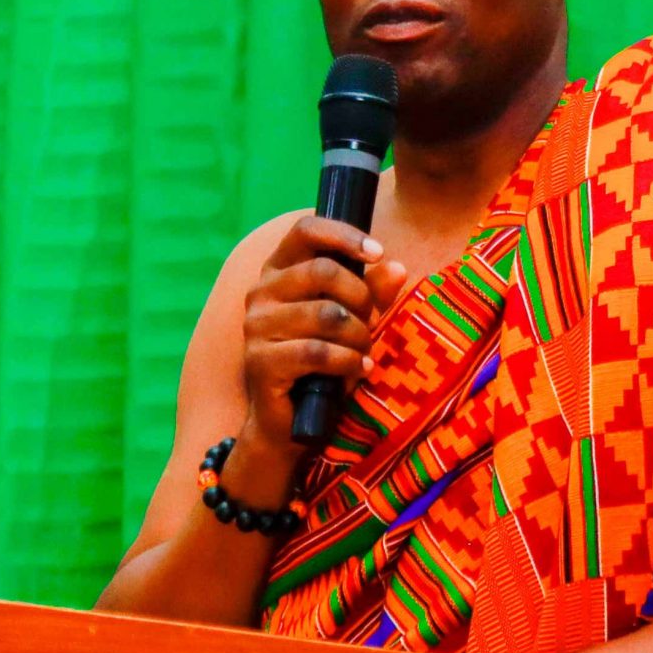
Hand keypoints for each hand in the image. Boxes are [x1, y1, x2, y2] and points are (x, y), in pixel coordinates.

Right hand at [236, 215, 409, 463]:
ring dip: (358, 336)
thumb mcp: (354, 322)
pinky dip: (349, 362)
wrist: (293, 422)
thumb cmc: (324, 364)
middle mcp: (261, 292)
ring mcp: (256, 327)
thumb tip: (396, 267)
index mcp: (279, 271)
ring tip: (363, 352)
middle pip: (323, 270)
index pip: (306, 230)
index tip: (378, 252)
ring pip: (326, 314)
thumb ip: (373, 292)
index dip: (345, 236)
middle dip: (361, 297)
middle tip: (371, 322)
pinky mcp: (261, 361)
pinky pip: (318, 352)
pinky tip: (359, 370)